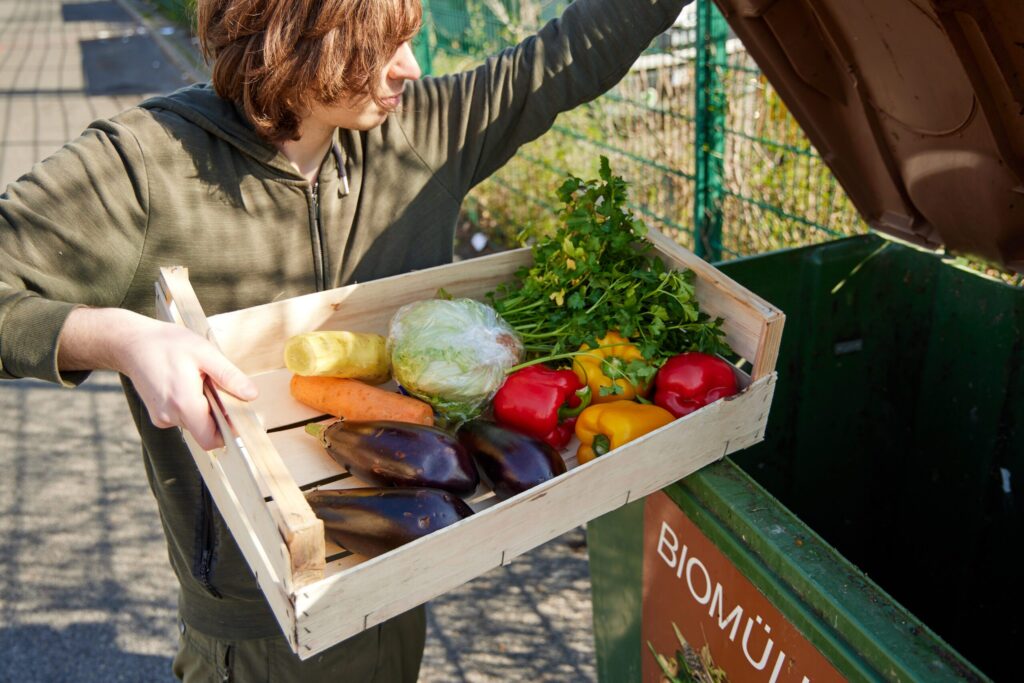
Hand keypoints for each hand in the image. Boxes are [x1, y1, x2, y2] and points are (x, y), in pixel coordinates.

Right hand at [60, 308, 258, 449]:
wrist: (131, 343)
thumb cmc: (167, 344)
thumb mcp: (205, 353)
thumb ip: (229, 376)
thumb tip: (251, 395)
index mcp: (183, 404)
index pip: (211, 439)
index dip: (228, 431)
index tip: (236, 413)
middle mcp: (169, 417)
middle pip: (204, 432)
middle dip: (216, 415)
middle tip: (215, 387)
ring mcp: (160, 418)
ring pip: (194, 424)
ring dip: (203, 408)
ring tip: (196, 380)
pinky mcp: (157, 414)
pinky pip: (182, 417)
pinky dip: (190, 405)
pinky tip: (185, 383)